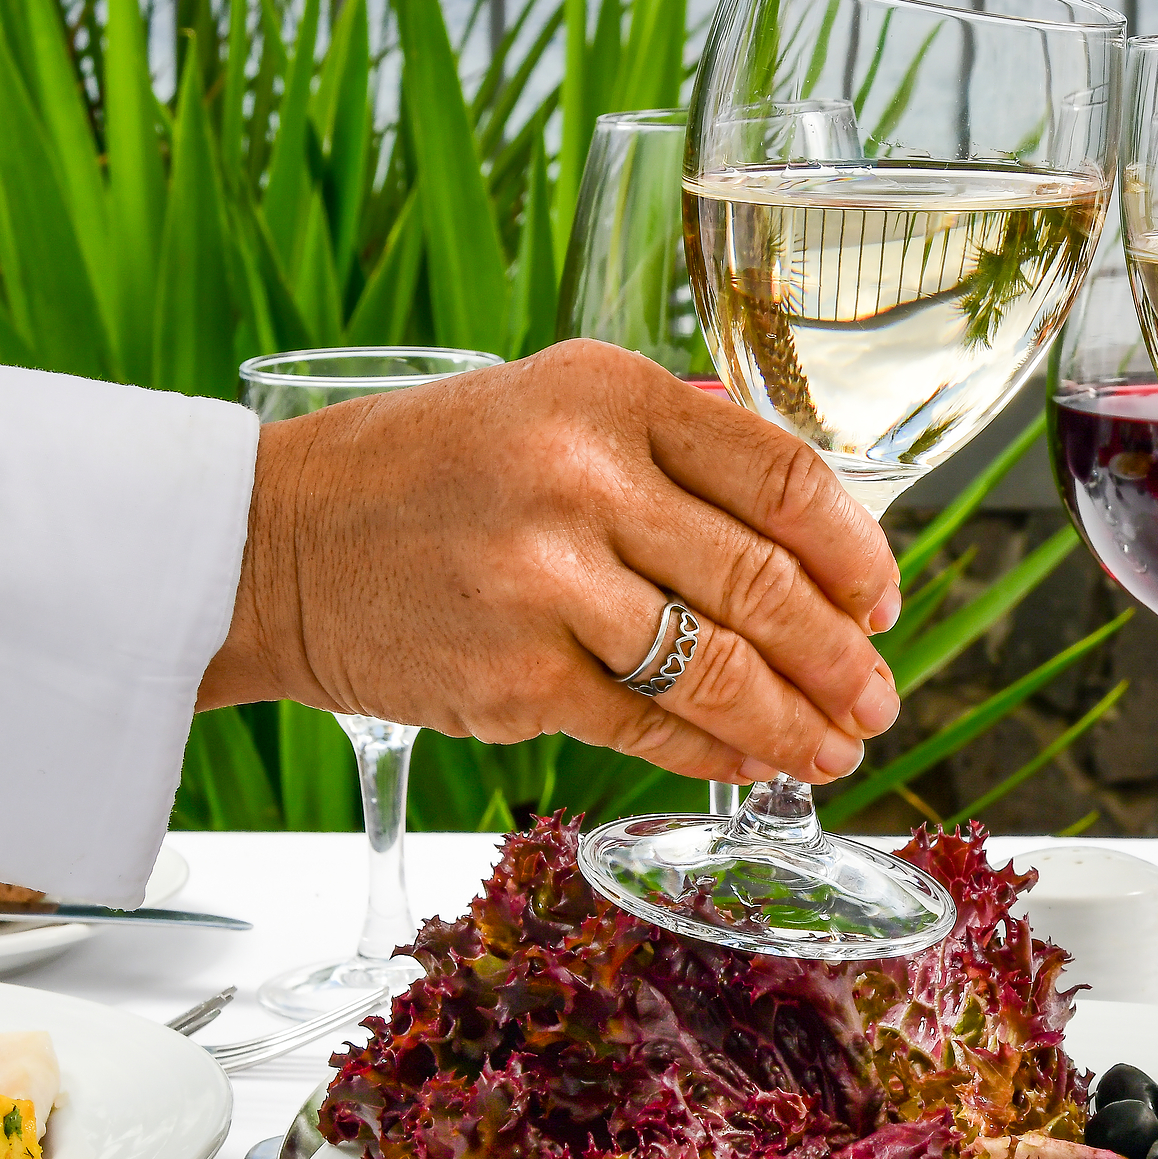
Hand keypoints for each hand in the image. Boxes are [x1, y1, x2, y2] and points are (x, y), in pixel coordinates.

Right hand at [198, 340, 901, 783]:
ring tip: (835, 750)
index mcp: (607, 393)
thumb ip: (672, 443)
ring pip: (717, 667)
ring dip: (794, 722)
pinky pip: (648, 724)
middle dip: (840, 656)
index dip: (855, 550)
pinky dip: (715, 752)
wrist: (271, 545)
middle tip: (878, 697)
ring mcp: (546, 580)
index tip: (886, 598)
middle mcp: (581, 476)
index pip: (780, 475)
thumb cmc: (423, 477)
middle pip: (763, 581)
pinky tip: (753, 765)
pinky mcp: (514, 675)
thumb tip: (812, 519)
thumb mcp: (547, 405)